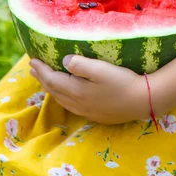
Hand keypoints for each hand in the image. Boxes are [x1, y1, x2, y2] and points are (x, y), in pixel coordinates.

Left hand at [29, 55, 148, 124]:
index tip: (32, 60)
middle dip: (42, 78)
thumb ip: (80, 65)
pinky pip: (71, 105)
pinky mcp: (96, 114)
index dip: (41, 70)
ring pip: (61, 99)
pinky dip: (62, 96)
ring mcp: (86, 111)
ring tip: (43, 81)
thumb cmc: (123, 81)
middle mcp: (78, 104)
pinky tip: (65, 94)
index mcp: (76, 91)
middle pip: (53, 90)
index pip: (51, 79)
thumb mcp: (101, 69)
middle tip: (33, 69)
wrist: (143, 101)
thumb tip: (63, 61)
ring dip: (50, 88)